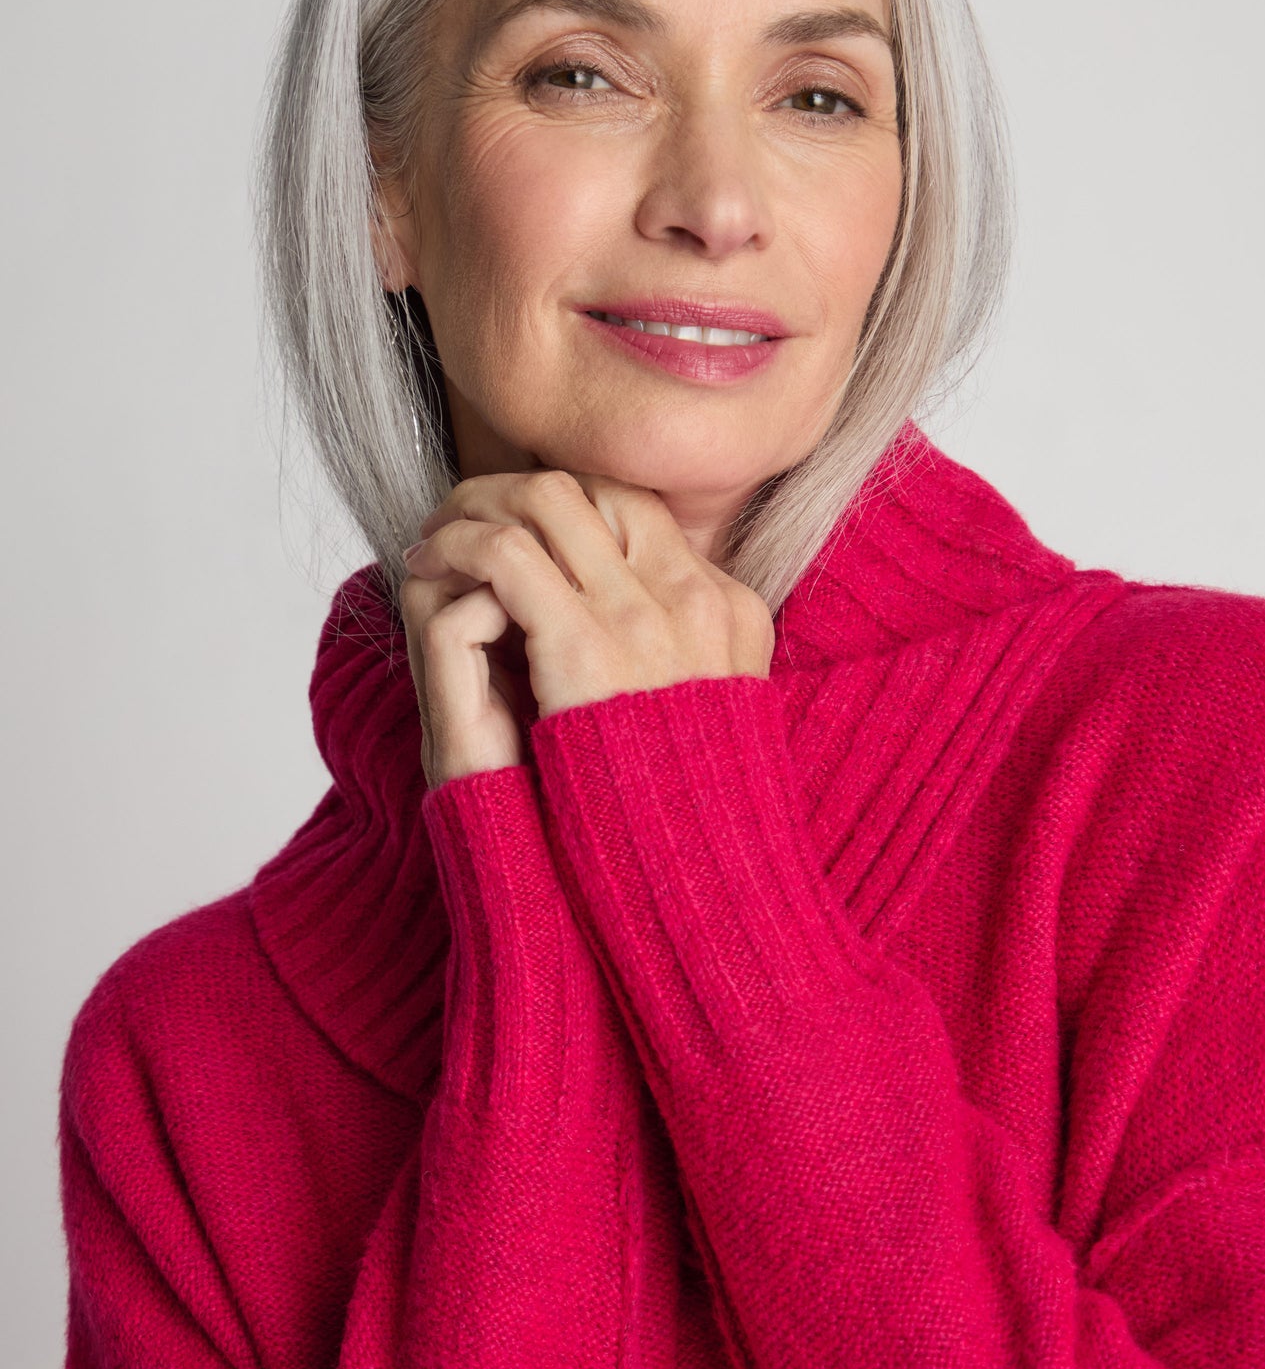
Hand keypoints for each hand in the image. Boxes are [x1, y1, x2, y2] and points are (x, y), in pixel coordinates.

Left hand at [398, 468, 775, 789]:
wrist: (686, 878)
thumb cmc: (677, 816)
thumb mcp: (703, 718)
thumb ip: (678, 658)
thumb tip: (630, 616)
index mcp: (735, 614)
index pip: (643, 511)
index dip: (570, 505)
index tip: (524, 528)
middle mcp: (698, 600)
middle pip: (596, 491)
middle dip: (517, 489)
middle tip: (466, 514)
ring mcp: (645, 618)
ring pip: (545, 500)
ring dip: (477, 506)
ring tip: (436, 536)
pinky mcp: (585, 643)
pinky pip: (506, 551)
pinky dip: (456, 543)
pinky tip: (426, 561)